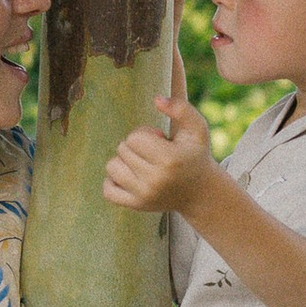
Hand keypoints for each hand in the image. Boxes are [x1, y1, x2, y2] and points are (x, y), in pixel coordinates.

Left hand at [101, 3, 216, 218]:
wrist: (199, 195)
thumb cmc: (195, 150)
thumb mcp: (197, 125)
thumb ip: (182, 106)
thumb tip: (158, 98)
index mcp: (171, 157)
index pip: (135, 137)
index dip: (146, 136)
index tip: (160, 139)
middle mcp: (156, 179)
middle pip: (122, 148)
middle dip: (136, 147)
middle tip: (155, 152)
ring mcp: (142, 197)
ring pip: (112, 165)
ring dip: (126, 164)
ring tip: (147, 166)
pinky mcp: (131, 208)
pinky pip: (106, 187)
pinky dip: (117, 185)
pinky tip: (138, 182)